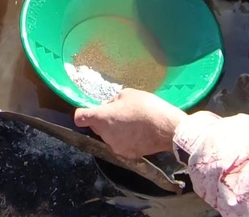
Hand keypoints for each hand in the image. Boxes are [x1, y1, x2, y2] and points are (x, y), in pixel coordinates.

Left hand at [74, 89, 188, 157]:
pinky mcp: (126, 154)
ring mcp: (115, 146)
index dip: (82, 113)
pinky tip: (138, 132)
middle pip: (95, 127)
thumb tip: (108, 107)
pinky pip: (120, 144)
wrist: (167, 129)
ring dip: (114, 130)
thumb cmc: (147, 107)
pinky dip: (125, 139)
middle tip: (119, 112)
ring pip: (108, 136)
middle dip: (103, 120)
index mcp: (102, 117)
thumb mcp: (128, 94)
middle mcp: (104, 134)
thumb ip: (113, 101)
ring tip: (132, 122)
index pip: (81, 117)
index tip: (88, 111)